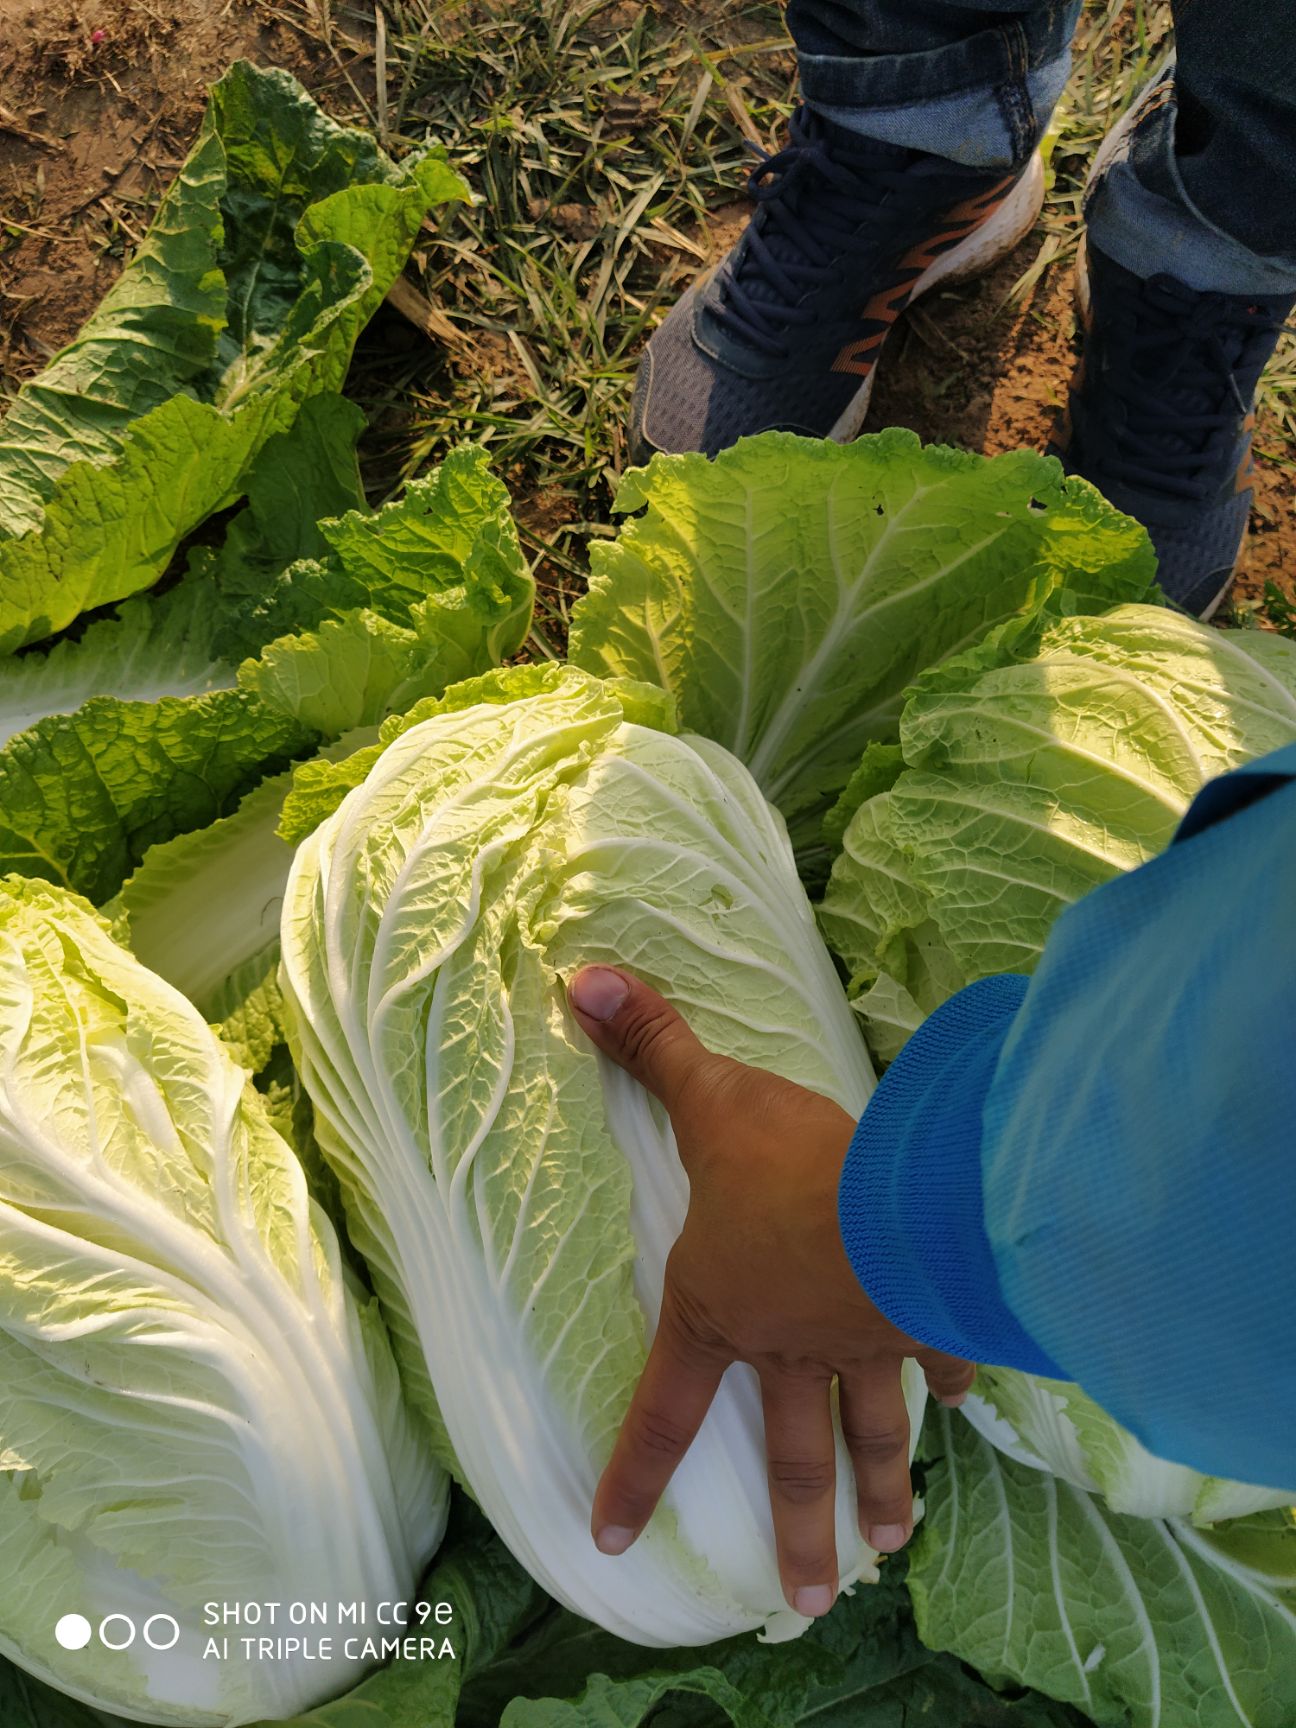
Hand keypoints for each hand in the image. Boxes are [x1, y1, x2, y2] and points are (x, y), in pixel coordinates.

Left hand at [567, 965, 974, 1618]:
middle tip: (802, 1600)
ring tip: (887, 1550)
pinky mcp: (928, 1320)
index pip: (665, 1410)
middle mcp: (790, 1344)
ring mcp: (864, 1342)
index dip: (633, 1473)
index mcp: (722, 1310)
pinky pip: (936, 1359)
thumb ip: (649, 1045)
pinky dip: (950, 1382)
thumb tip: (576, 977)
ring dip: (880, 1492)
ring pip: (871, 1434)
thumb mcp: (710, 1099)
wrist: (897, 1201)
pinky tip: (963, 1410)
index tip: (608, 1537)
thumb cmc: (787, 1163)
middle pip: (794, 1456)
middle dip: (799, 1531)